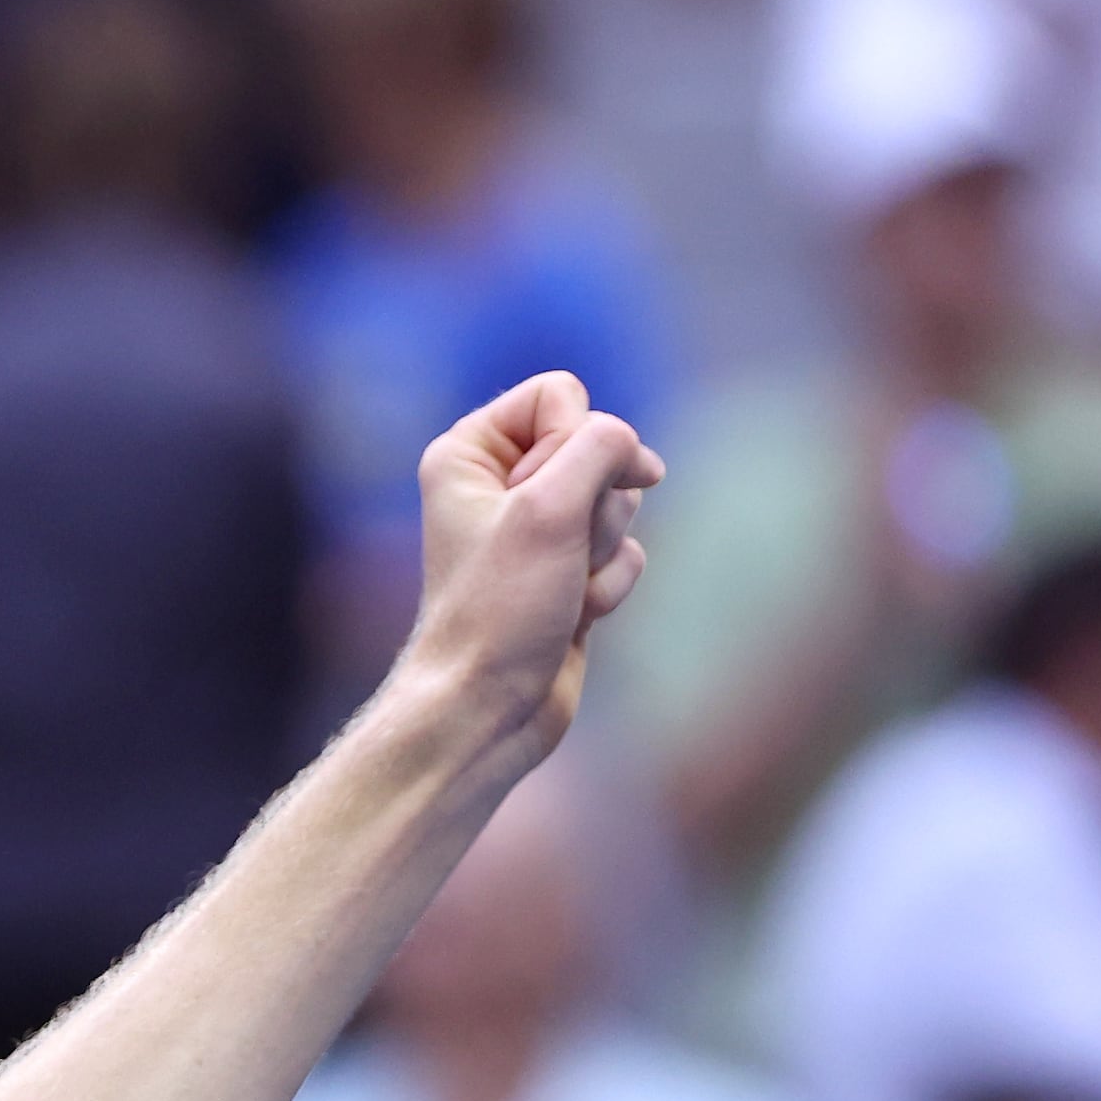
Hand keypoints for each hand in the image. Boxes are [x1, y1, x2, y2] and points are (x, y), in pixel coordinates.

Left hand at [399, 371, 661, 763]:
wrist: (489, 706)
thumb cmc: (499, 608)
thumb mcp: (549, 508)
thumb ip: (599, 447)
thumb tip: (632, 450)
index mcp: (468, 452)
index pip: (558, 394)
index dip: (573, 440)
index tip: (547, 497)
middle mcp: (498, 484)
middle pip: (597, 447)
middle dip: (593, 505)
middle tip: (553, 552)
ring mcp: (537, 530)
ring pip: (617, 502)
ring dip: (602, 550)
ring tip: (560, 588)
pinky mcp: (567, 570)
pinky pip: (624, 550)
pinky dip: (609, 585)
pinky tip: (574, 616)